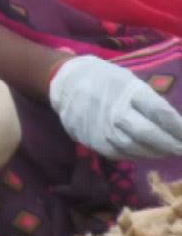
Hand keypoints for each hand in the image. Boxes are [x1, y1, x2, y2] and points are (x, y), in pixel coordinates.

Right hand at [49, 55, 181, 159]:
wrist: (65, 83)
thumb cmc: (104, 80)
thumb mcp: (128, 80)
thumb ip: (148, 101)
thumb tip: (174, 124)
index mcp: (127, 90)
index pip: (160, 112)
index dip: (179, 127)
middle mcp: (114, 109)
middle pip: (149, 134)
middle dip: (170, 144)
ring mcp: (101, 127)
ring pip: (135, 148)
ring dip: (156, 153)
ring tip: (168, 151)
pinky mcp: (92, 140)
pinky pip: (120, 154)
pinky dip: (137, 155)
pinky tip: (146, 152)